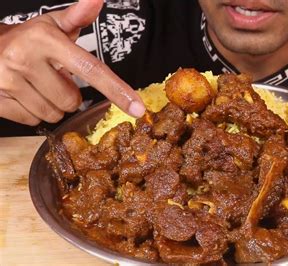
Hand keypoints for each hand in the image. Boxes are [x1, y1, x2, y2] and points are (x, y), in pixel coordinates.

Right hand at [0, 0, 144, 125]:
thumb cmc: (27, 38)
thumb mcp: (52, 25)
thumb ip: (78, 16)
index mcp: (44, 40)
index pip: (90, 69)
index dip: (116, 90)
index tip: (137, 107)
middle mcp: (24, 59)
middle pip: (72, 99)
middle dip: (69, 94)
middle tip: (54, 78)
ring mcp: (8, 81)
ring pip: (53, 113)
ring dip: (52, 105)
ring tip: (39, 85)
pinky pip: (33, 121)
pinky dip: (34, 112)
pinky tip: (26, 94)